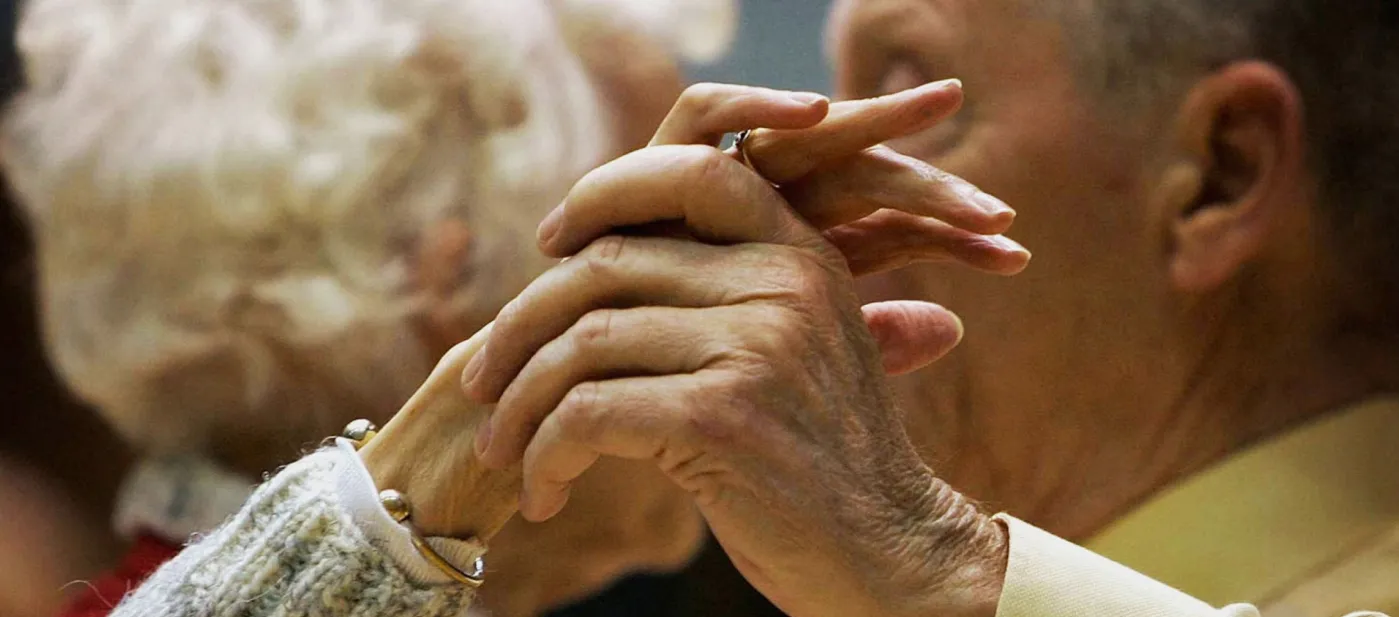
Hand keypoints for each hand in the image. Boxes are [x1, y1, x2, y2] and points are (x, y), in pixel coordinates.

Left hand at [463, 83, 1014, 616]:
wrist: (889, 553)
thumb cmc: (819, 460)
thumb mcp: (792, 349)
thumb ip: (721, 293)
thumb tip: (589, 258)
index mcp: (799, 252)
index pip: (686, 172)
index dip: (602, 196)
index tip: (547, 247)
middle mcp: (781, 283)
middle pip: (603, 266)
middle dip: (519, 328)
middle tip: (481, 382)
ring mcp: (755, 346)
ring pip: (582, 345)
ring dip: (519, 405)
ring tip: (503, 452)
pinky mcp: (721, 416)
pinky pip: (588, 414)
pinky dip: (544, 455)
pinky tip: (543, 491)